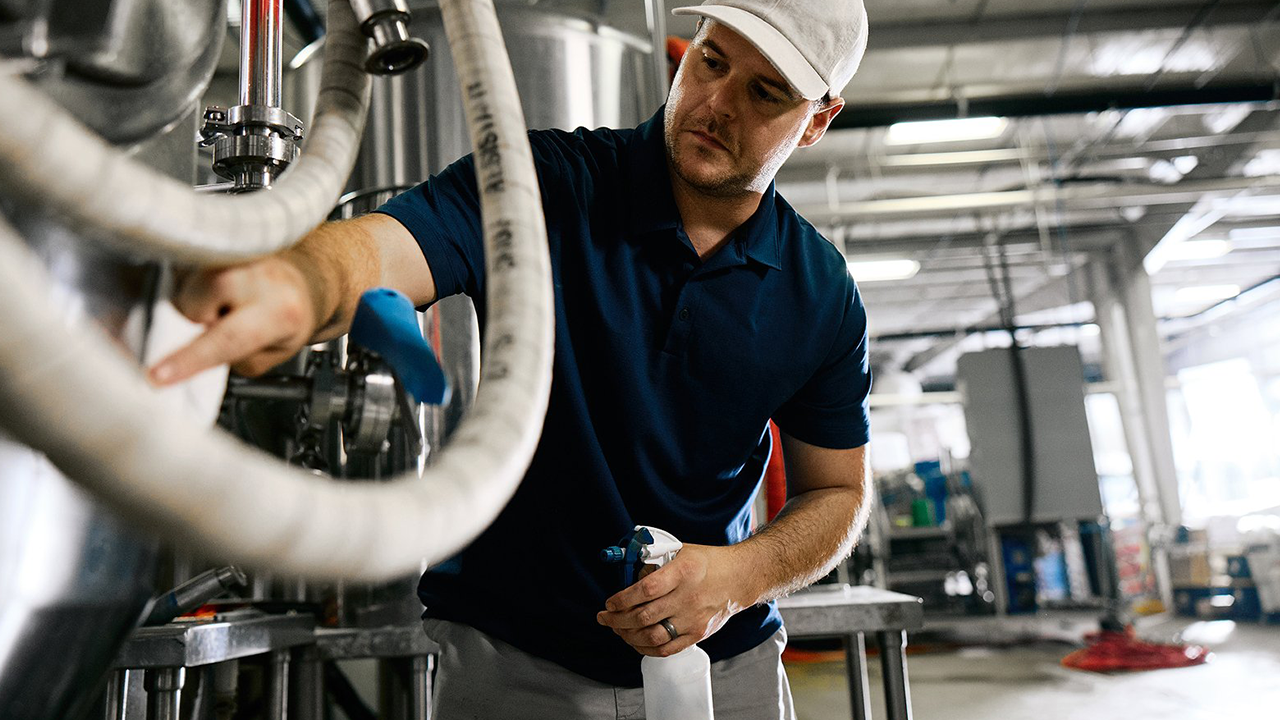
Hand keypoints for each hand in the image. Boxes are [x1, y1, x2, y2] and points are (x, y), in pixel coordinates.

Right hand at [149, 257, 319, 385]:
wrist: (304, 279)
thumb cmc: (286, 318)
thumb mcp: (271, 353)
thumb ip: (231, 359)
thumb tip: (190, 357)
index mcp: (278, 311)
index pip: (226, 340)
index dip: (188, 359)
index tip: (157, 375)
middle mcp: (256, 276)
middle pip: (192, 308)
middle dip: (199, 321)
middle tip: (228, 320)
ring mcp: (237, 253)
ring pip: (184, 289)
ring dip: (199, 302)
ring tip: (229, 302)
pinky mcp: (221, 241)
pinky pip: (188, 272)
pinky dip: (199, 287)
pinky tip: (224, 288)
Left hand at [596, 544, 757, 657]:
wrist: (739, 578)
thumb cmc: (707, 563)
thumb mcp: (680, 551)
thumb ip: (655, 562)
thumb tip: (629, 576)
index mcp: (683, 572)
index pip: (646, 590)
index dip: (622, 599)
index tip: (609, 603)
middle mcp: (688, 597)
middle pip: (644, 616)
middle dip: (617, 620)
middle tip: (605, 618)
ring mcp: (693, 619)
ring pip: (652, 636)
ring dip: (628, 635)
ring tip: (617, 629)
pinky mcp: (698, 634)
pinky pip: (666, 649)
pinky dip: (646, 648)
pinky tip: (635, 640)